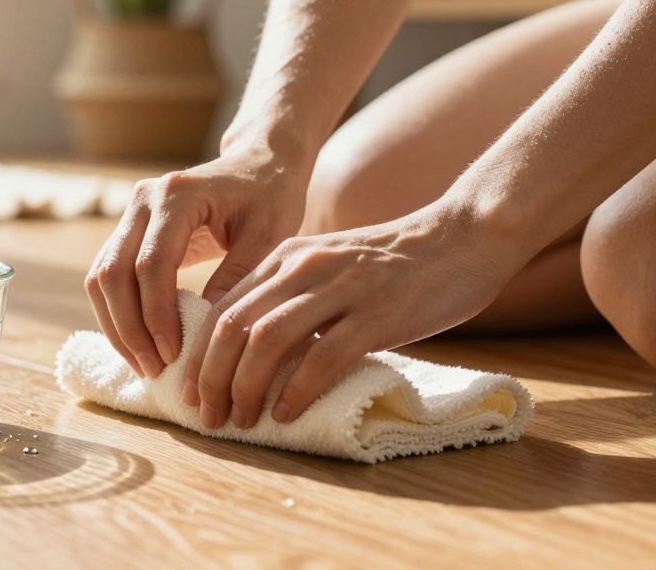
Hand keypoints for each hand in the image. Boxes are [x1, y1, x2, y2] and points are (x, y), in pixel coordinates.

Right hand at [84, 142, 308, 378]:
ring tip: (145, 364)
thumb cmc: (271, 196)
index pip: (151, 263)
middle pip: (112, 273)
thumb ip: (238, 276)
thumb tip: (205, 330)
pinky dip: (117, 313)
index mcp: (178, 196)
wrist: (258, 163)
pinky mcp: (128, 230)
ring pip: (100, 278)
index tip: (172, 354)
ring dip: (117, 325)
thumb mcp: (269, 235)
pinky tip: (140, 344)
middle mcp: (143, 199)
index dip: (156, 314)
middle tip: (153, 369)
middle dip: (129, 328)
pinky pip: (108, 276)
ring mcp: (130, 212)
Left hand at [183, 201, 524, 428]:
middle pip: (234, 327)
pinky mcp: (377, 313)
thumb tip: (254, 354)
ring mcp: (340, 289)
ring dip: (245, 388)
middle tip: (208, 416)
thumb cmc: (397, 264)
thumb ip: (293, 297)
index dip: (199, 357)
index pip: (223, 309)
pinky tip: (286, 413)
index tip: (191, 394)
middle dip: (212, 378)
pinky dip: (297, 389)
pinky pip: (323, 355)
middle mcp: (303, 268)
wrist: (464, 236)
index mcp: (286, 258)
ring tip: (242, 420)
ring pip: (267, 341)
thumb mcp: (329, 268)